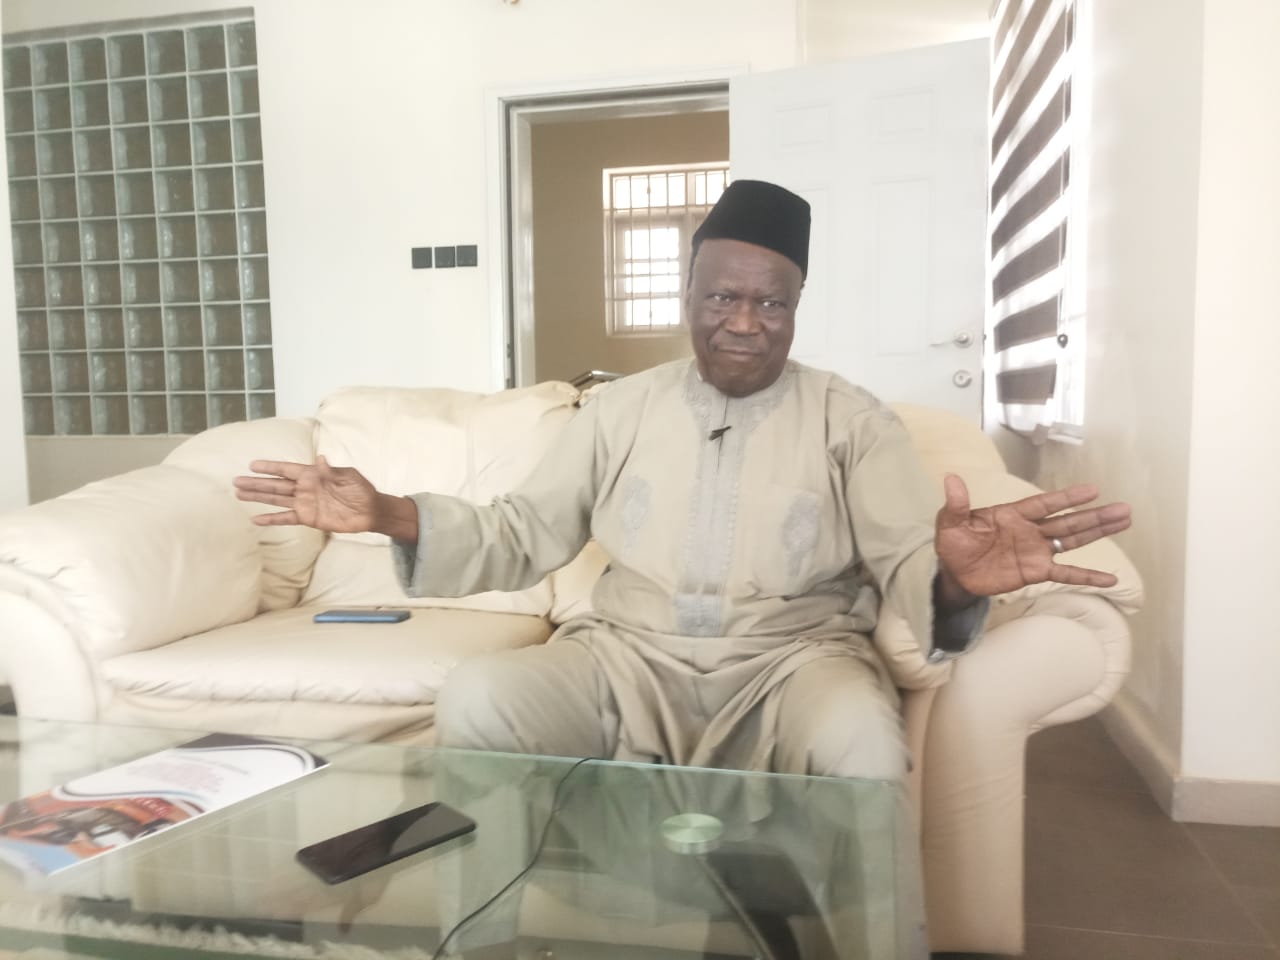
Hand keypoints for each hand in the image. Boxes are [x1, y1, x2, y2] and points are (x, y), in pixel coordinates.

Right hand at [233, 455, 379, 531]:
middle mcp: (304, 488)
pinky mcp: (308, 518)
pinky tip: (256, 519)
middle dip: (256, 483)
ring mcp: (305, 503)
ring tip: (240, 494)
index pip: (286, 469)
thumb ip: (332, 471)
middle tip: (236, 480)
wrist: (370, 511)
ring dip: (259, 497)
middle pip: (276, 484)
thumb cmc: (360, 489)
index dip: (270, 467)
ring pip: (277, 499)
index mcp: (312, 474)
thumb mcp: (348, 476)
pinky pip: (286, 518)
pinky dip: (272, 519)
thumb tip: (321, 460)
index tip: (252, 465)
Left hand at [934, 474, 1131, 599]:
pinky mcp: (1036, 572)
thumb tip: (950, 478)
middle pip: (1067, 521)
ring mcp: (1036, 551)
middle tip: (1124, 508)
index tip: (1093, 490)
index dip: (1067, 498)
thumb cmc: (954, 544)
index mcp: (1012, 514)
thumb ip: (956, 504)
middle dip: (1095, 515)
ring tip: (1124, 522)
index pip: (1044, 504)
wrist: (954, 573)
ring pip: (1072, 540)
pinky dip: (1086, 576)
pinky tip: (1110, 579)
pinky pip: (1065, 574)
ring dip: (1097, 533)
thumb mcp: (949, 523)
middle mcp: (1030, 530)